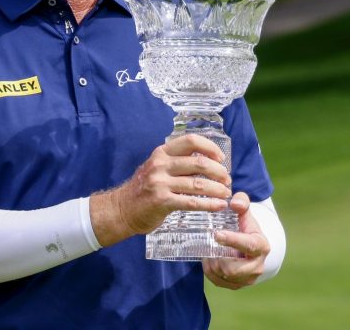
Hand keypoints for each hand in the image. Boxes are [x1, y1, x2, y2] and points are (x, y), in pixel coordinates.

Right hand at [89, 134, 231, 246]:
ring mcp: (160, 182)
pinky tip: (219, 206)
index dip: (210, 148)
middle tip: (228, 180)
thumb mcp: (157, 168)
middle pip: (198, 163)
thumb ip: (177, 163)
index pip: (191, 141)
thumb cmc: (144, 189)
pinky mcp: (162, 201)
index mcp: (161, 152)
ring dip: (217, 189)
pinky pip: (191, 202)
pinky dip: (209, 204)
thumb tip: (207, 162)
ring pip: (197, 184)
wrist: (122, 209)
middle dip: (219, 172)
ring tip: (226, 194)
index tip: (221, 158)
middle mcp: (160, 164)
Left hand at [202, 192, 270, 289]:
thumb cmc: (245, 227)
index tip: (216, 234)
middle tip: (210, 245)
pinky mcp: (237, 285)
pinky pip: (218, 282)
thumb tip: (235, 203)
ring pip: (223, 276)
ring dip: (212, 263)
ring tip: (210, 251)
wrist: (248, 246)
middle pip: (232, 268)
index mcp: (261, 246)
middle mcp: (257, 265)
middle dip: (217, 258)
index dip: (232, 240)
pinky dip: (210, 271)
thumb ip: (241, 202)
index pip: (248, 245)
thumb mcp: (245, 213)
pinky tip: (210, 260)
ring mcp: (248, 278)